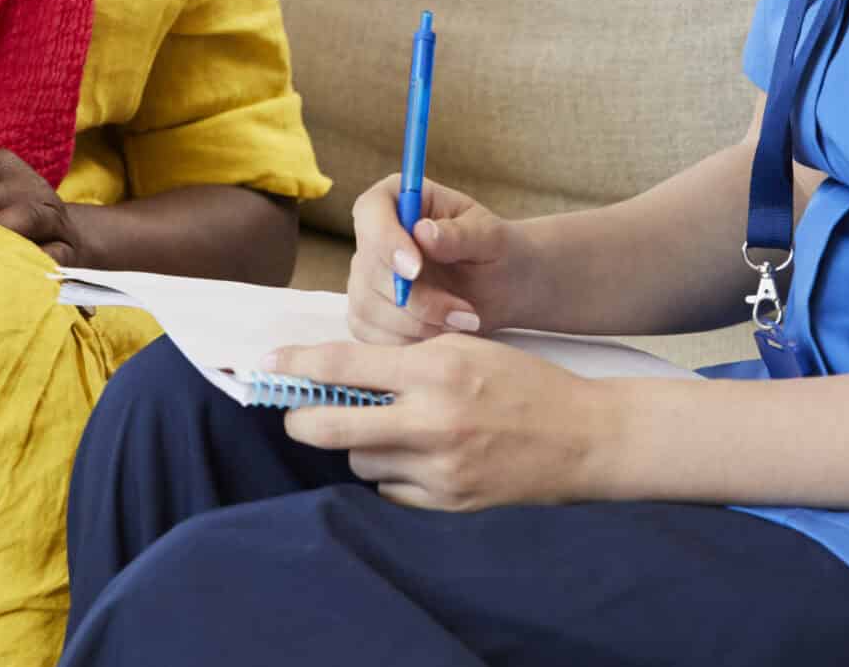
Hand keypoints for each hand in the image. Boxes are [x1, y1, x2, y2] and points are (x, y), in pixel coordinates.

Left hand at [270, 335, 616, 510]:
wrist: (585, 436)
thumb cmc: (523, 382)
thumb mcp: (464, 347)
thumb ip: (405, 359)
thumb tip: (340, 370)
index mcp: (434, 368)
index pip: (343, 366)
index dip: (294, 366)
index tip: (263, 365)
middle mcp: (431, 420)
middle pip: (329, 427)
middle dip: (302, 420)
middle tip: (299, 415)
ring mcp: (439, 467)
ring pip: (360, 460)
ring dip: (362, 445)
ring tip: (394, 429)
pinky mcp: (449, 502)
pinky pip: (390, 490)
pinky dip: (393, 474)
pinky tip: (420, 457)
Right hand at [347, 175, 534, 344]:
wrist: (500, 286)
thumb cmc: (496, 250)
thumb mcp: (490, 237)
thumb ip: (460, 234)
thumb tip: (422, 232)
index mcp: (397, 199)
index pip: (371, 212)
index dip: (386, 241)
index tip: (415, 269)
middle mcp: (373, 236)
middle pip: (369, 268)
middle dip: (416, 299)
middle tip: (464, 312)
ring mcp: (366, 277)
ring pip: (369, 307)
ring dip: (419, 324)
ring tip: (465, 322)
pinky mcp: (367, 314)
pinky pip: (372, 336)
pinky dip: (410, 341)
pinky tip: (444, 334)